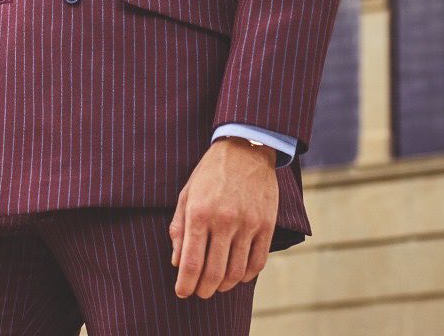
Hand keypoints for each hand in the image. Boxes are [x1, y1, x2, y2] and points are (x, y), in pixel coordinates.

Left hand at [169, 137, 277, 298]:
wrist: (245, 149)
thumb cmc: (210, 173)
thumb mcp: (187, 193)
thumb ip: (179, 227)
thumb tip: (177, 261)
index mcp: (199, 212)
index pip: (191, 261)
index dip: (186, 283)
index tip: (182, 293)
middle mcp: (224, 221)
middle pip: (214, 272)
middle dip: (204, 289)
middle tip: (199, 293)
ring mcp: (248, 224)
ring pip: (236, 272)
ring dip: (224, 285)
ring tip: (216, 285)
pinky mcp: (266, 226)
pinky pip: (257, 263)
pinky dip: (246, 275)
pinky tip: (237, 275)